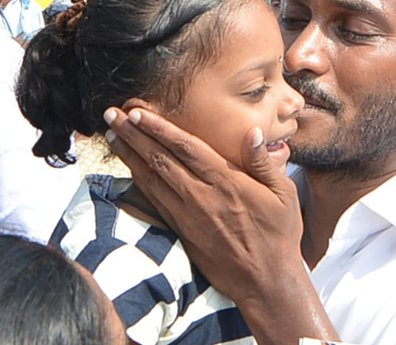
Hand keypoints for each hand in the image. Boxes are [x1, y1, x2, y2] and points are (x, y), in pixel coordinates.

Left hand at [104, 103, 305, 301]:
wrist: (266, 283)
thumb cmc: (278, 236)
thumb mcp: (284, 195)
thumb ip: (264, 162)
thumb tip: (251, 132)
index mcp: (227, 182)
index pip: (185, 148)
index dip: (159, 129)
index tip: (137, 112)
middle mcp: (202, 196)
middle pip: (160, 159)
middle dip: (133, 134)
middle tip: (111, 115)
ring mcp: (188, 215)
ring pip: (151, 178)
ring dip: (129, 155)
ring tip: (111, 135)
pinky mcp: (181, 230)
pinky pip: (154, 200)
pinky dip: (138, 181)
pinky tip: (128, 168)